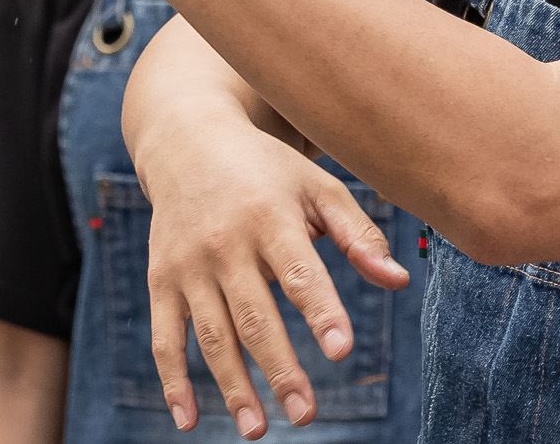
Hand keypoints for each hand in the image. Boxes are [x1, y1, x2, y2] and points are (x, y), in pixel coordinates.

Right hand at [138, 118, 409, 438]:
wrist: (187, 143)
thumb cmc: (267, 171)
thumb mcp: (316, 186)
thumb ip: (358, 234)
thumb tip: (399, 282)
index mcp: (270, 216)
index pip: (299, 270)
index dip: (320, 309)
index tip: (341, 349)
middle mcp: (226, 242)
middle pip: (254, 314)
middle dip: (280, 369)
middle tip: (306, 415)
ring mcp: (188, 264)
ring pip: (212, 334)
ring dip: (233, 386)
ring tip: (258, 430)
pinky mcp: (160, 280)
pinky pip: (165, 338)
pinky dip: (172, 381)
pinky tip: (189, 420)